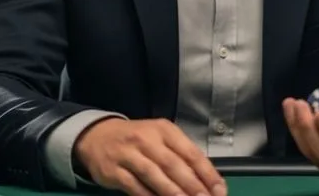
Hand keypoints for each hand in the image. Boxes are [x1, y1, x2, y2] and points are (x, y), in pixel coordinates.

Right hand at [74, 118, 225, 195]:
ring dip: (173, 193)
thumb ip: (181, 155)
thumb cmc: (138, 139)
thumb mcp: (161, 137)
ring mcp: (129, 154)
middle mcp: (147, 139)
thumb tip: (206, 179)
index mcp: (165, 130)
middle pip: (174, 164)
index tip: (220, 189)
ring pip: (155, 176)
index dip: (207, 172)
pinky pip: (135, 187)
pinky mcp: (114, 171)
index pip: (190, 152)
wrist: (98, 136)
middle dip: (193, 185)